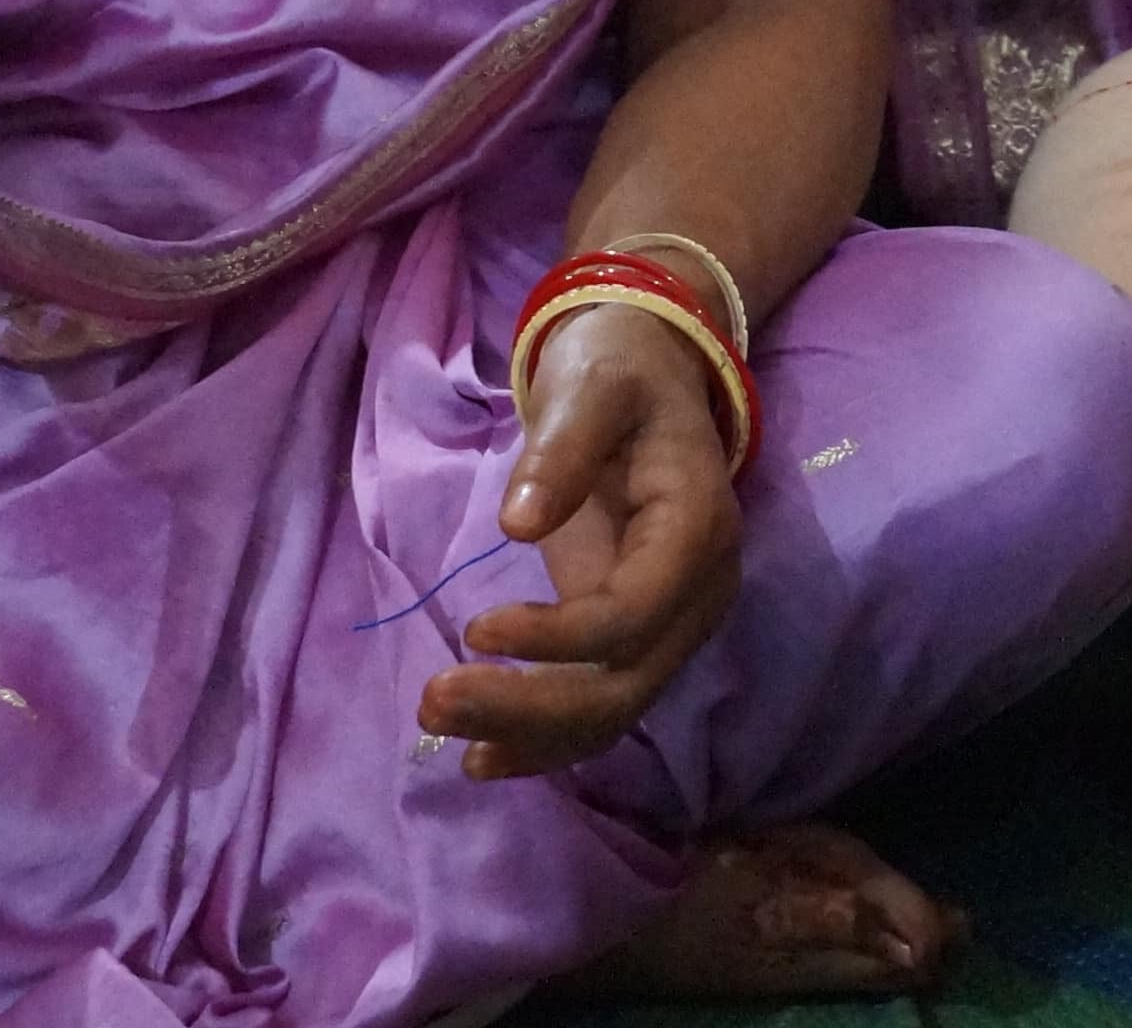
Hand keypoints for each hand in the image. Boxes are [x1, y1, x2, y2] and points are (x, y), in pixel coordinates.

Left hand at [424, 304, 745, 778]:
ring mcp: (670, 623)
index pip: (634, 615)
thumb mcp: (590, 384)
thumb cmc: (618, 370)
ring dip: (527, 733)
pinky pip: (598, 704)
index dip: (559, 638)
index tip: (475, 629)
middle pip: (623, 683)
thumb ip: (562, 449)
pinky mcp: (633, 635)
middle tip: (434, 699)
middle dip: (530, 707)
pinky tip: (482, 760)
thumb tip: (519, 523)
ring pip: (609, 709)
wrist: (648, 372)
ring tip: (438, 725)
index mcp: (697, 529)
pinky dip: (543, 739)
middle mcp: (697, 594)